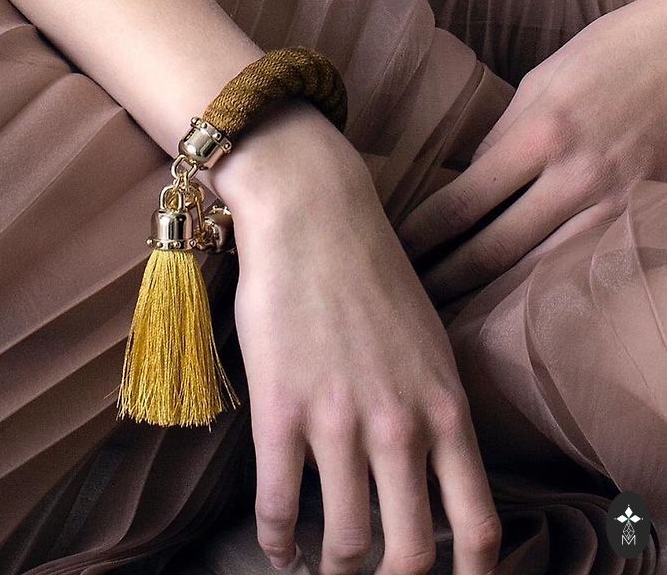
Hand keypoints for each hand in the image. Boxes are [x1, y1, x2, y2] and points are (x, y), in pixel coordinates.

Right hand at [207, 100, 501, 573]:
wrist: (316, 216)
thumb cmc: (373, 270)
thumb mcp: (430, 338)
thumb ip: (436, 402)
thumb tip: (431, 461)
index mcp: (446, 407)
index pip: (479, 526)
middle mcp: (401, 425)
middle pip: (411, 555)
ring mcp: (339, 421)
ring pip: (345, 542)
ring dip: (333, 567)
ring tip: (323, 565)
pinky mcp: (281, 410)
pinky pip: (279, 505)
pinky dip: (277, 540)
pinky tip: (278, 545)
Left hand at [401, 0, 666, 302]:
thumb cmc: (605, 57)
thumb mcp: (538, 85)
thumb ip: (500, 141)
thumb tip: (468, 186)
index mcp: (542, 135)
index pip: (464, 202)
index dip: (423, 235)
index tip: (394, 250)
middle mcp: (577, 179)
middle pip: (495, 250)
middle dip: (446, 280)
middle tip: (411, 298)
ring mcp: (613, 205)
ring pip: (538, 271)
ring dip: (490, 296)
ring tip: (451, 312)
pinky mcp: (638, 218)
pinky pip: (579, 264)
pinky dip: (540, 286)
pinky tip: (513, 302)